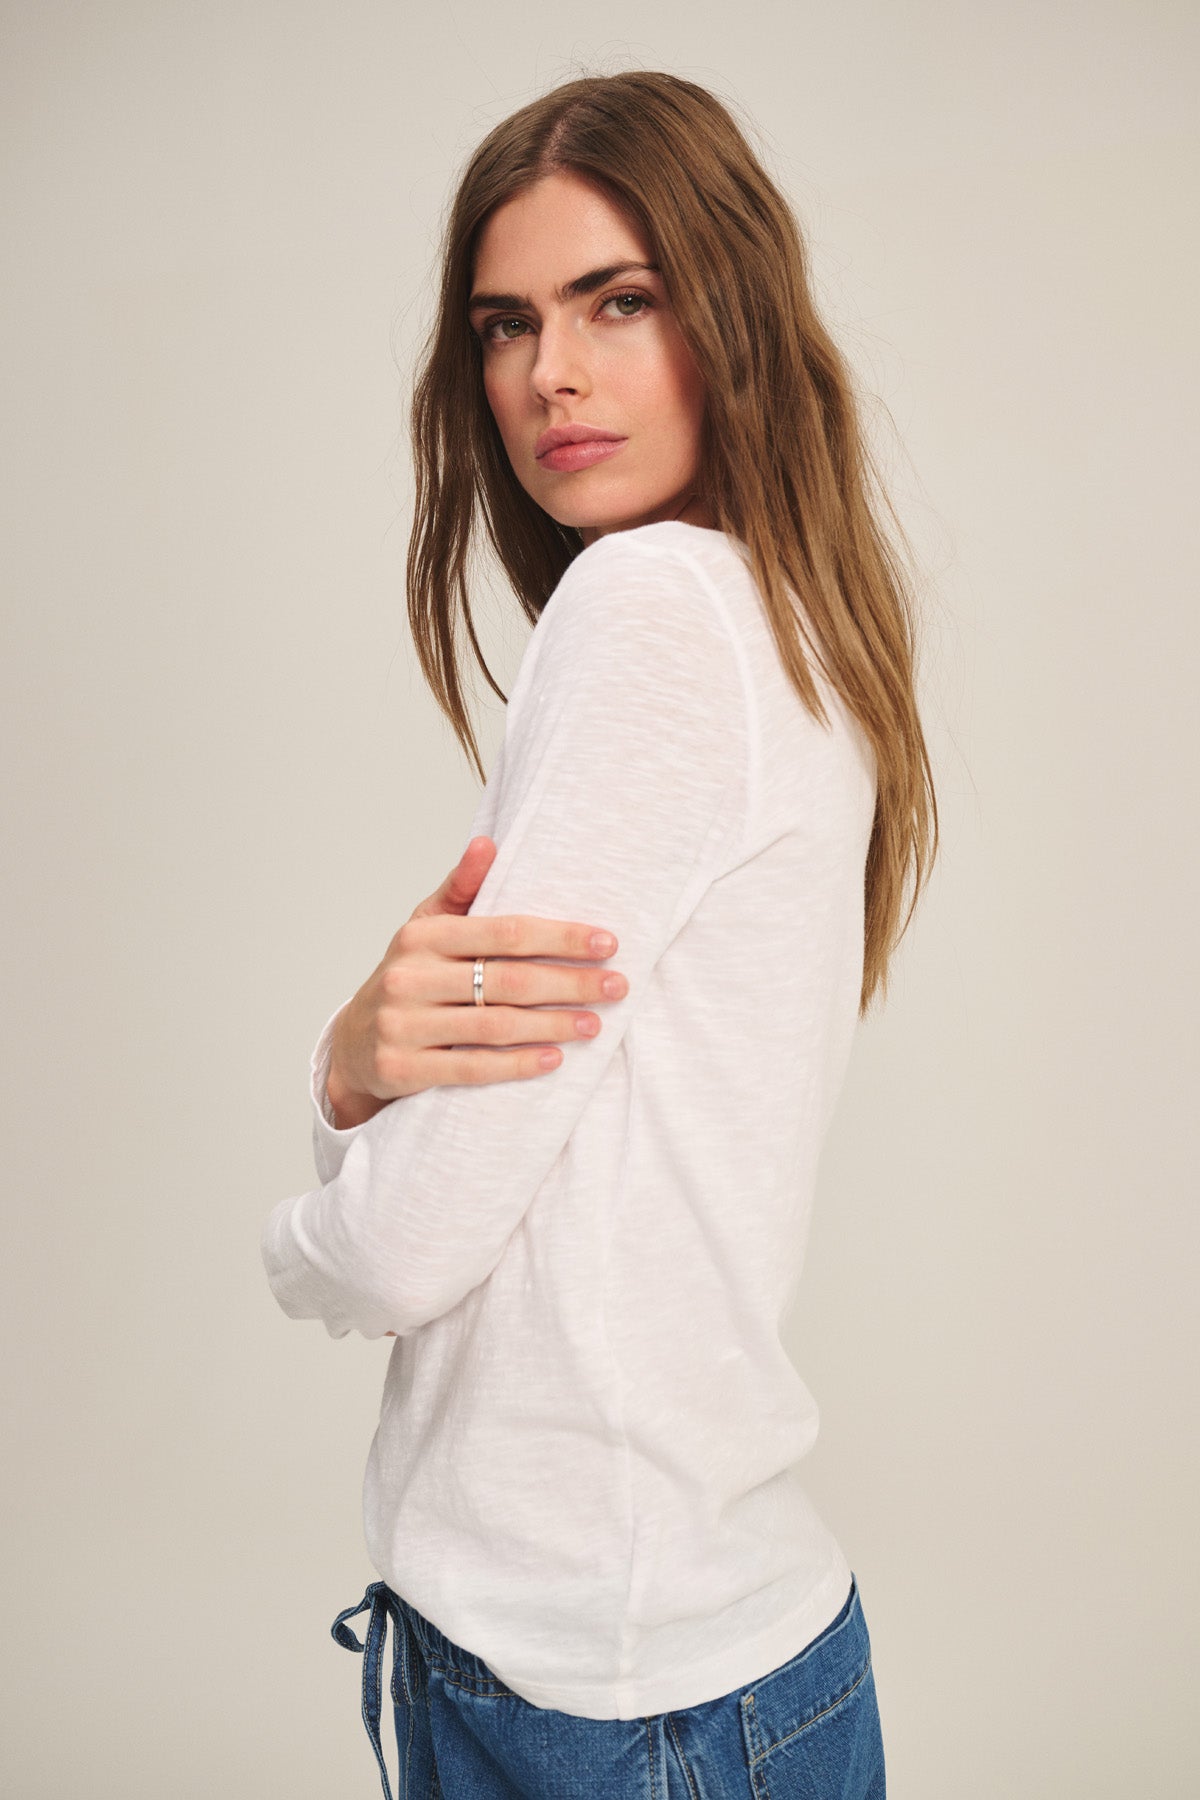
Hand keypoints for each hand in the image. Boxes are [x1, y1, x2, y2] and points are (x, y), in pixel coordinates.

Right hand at [325, 834, 627, 1125]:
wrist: (354, 1044)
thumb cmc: (408, 978)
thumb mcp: (426, 929)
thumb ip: (460, 889)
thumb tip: (487, 843)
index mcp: (422, 936)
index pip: (505, 932)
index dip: (560, 938)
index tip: (607, 943)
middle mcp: (409, 977)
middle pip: (508, 981)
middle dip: (570, 984)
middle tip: (616, 987)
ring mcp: (403, 1025)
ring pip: (495, 1026)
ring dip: (553, 1026)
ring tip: (595, 1024)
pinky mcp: (403, 1069)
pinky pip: (473, 1068)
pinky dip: (517, 1064)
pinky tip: (554, 1058)